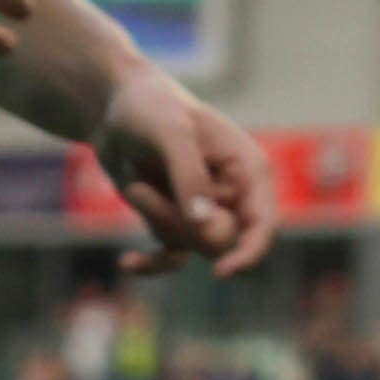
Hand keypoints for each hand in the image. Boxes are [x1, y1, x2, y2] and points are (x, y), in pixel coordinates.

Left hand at [94, 71, 278, 274]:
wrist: (115, 109)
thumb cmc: (151, 108)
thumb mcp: (170, 134)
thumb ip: (189, 177)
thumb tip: (201, 223)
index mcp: (248, 169)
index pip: (263, 224)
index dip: (249, 251)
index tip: (222, 271)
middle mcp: (233, 195)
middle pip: (218, 239)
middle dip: (176, 221)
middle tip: (140, 189)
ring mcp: (206, 211)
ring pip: (190, 246)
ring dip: (156, 220)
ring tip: (134, 185)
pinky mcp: (177, 222)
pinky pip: (173, 258)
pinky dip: (150, 262)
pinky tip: (128, 262)